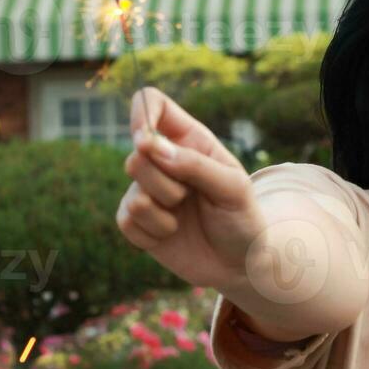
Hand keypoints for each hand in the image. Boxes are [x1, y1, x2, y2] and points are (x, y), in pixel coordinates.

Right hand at [116, 86, 265, 289]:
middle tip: (189, 197)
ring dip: (162, 212)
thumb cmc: (242, 218)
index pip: (152, 104)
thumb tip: (151, 147)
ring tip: (183, 217)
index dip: (142, 114)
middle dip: (164, 183)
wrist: (239, 264)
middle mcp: (164, 160)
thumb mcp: (233, 188)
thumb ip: (196, 164)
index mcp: (189, 139)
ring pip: (133, 191)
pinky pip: (126, 220)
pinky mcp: (136, 220)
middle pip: (136, 154)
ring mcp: (147, 189)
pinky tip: (171, 235)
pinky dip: (152, 233)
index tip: (145, 141)